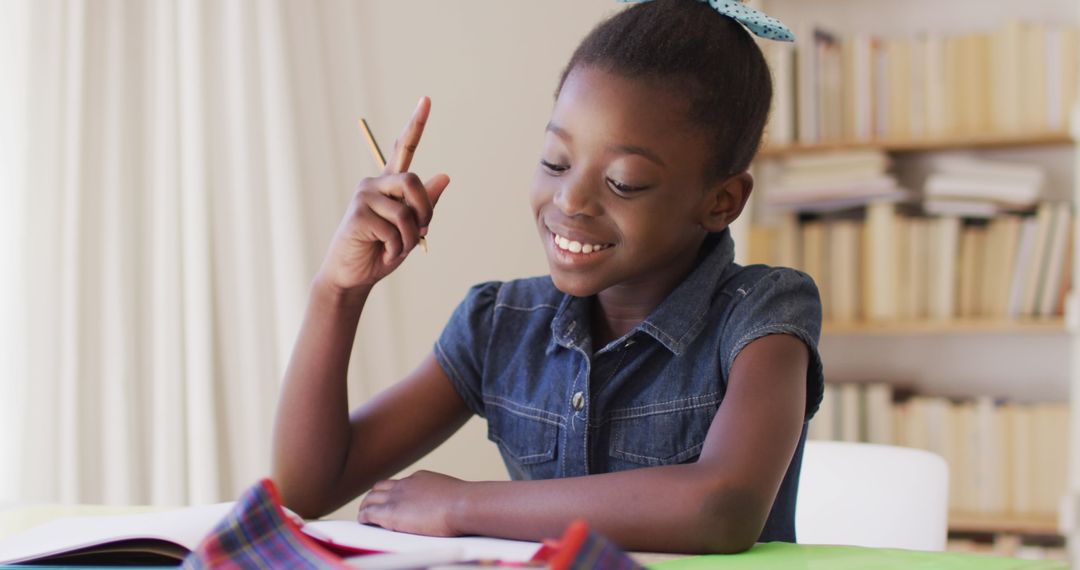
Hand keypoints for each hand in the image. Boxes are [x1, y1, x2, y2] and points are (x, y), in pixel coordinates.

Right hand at [317, 97, 450, 292]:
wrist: (353, 276)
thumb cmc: (381, 251)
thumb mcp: (411, 229)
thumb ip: (425, 205)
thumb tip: (445, 176)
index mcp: (390, 185)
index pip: (404, 148)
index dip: (416, 124)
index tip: (427, 99)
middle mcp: (375, 184)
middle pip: (413, 181)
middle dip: (425, 209)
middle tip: (421, 231)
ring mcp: (364, 197)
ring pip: (406, 211)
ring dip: (409, 237)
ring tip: (396, 249)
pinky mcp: (358, 215)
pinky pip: (393, 229)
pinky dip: (396, 248)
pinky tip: (382, 253)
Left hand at [357, 470, 466, 536]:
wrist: (463, 504)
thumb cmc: (465, 503)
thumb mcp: (453, 494)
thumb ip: (444, 498)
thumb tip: (451, 507)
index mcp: (420, 478)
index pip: (399, 483)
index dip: (392, 491)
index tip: (392, 499)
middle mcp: (405, 484)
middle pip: (381, 487)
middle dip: (374, 496)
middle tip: (371, 505)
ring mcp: (396, 497)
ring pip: (371, 497)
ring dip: (366, 505)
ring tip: (363, 514)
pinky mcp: (389, 512)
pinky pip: (368, 513)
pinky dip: (363, 517)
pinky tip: (362, 521)